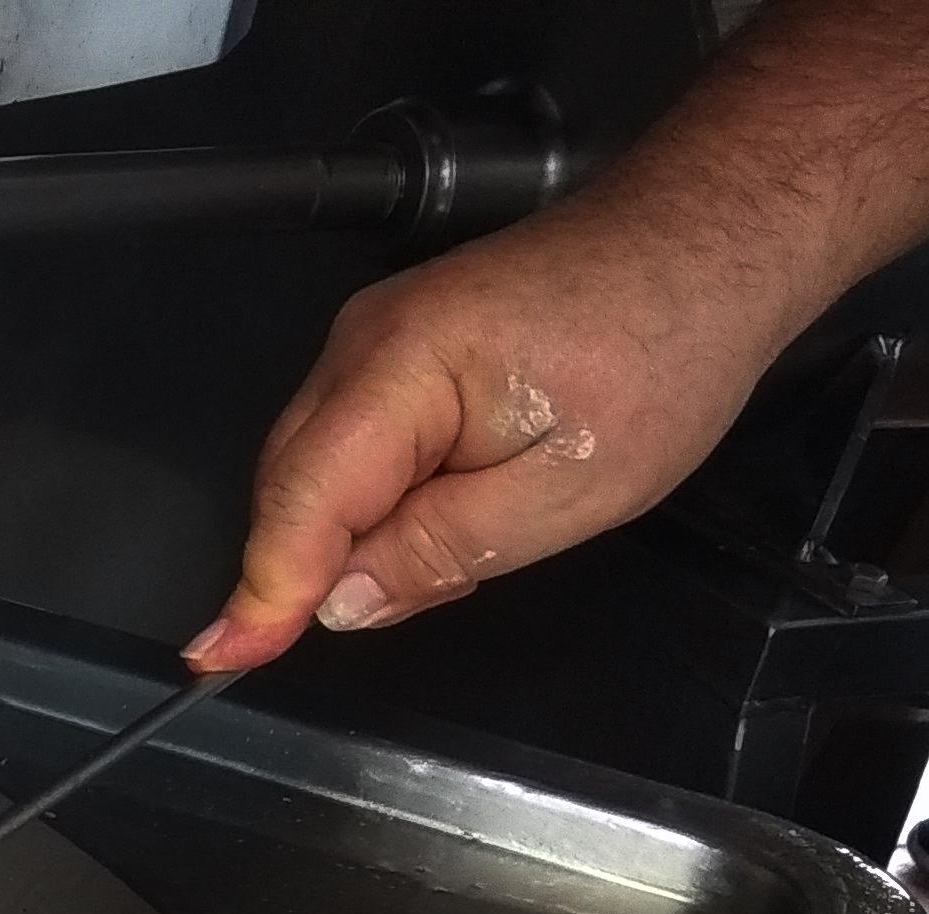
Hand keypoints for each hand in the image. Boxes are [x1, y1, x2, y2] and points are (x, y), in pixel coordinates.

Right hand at [185, 201, 808, 670]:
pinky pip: (348, 453)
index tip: (217, 661)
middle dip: (313, 572)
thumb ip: (441, 549)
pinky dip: (371, 507)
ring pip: (314, 476)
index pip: (299, 503)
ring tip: (456, 554)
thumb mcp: (568, 488)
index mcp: (401, 367)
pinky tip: (440, 521)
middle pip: (289, 490)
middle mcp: (363, 346)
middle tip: (389, 614)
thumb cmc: (666, 344)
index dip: (263, 592)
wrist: (711, 237)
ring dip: (351, 541)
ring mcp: (372, 344)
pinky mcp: (395, 355)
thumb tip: (340, 602)